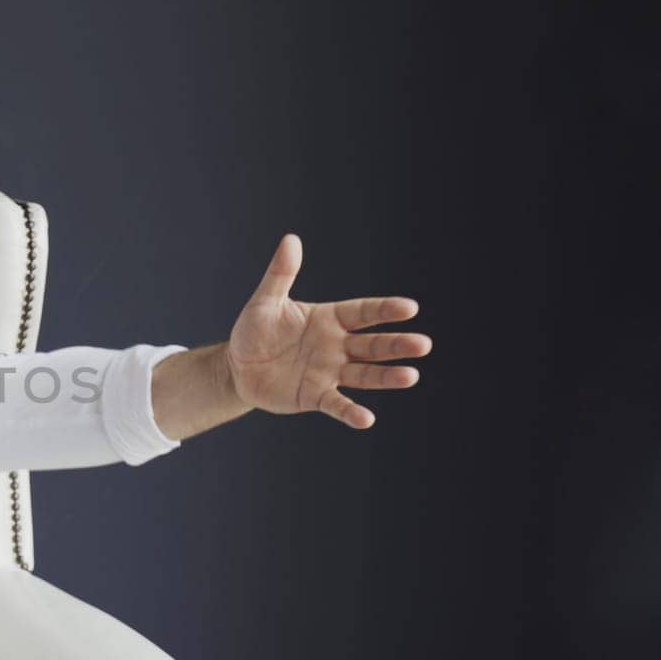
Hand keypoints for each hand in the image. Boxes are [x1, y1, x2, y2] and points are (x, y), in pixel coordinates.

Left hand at [225, 234, 431, 428]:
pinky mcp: (315, 396)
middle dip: (397, 345)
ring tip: (410, 376)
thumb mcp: (265, 301)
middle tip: (423, 345)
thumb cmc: (254, 331)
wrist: (237, 368)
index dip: (385, 310)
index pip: (363, 312)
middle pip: (373, 345)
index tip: (410, 308)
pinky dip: (351, 412)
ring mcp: (329, 373)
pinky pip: (336, 404)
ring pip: (364, 374)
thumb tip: (290, 239)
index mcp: (329, 319)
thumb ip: (280, 274)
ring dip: (387, 376)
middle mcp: (336, 346)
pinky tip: (366, 419)